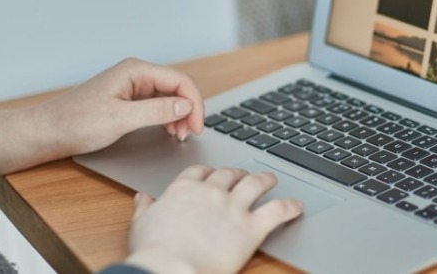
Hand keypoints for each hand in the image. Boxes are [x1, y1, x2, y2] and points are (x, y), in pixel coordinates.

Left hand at [0, 58, 204, 185]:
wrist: (48, 132)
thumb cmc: (75, 123)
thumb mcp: (120, 119)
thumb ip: (155, 111)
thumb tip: (185, 106)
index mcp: (135, 71)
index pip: (180, 81)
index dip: (194, 103)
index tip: (196, 127)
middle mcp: (136, 75)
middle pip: (178, 88)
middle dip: (189, 111)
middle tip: (188, 135)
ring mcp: (132, 88)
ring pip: (171, 98)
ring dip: (180, 116)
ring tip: (178, 136)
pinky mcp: (129, 101)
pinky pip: (159, 106)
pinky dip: (168, 119)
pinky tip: (167, 132)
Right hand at [124, 166, 303, 273]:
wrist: (169, 269)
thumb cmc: (153, 252)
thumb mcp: (140, 225)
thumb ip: (145, 209)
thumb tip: (142, 198)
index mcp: (183, 190)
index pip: (200, 172)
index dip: (209, 173)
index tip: (213, 175)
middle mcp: (210, 193)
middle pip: (229, 175)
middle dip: (238, 174)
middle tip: (244, 176)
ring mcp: (232, 208)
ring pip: (255, 184)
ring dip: (266, 180)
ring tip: (271, 180)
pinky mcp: (250, 227)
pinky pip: (277, 210)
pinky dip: (290, 207)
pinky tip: (296, 207)